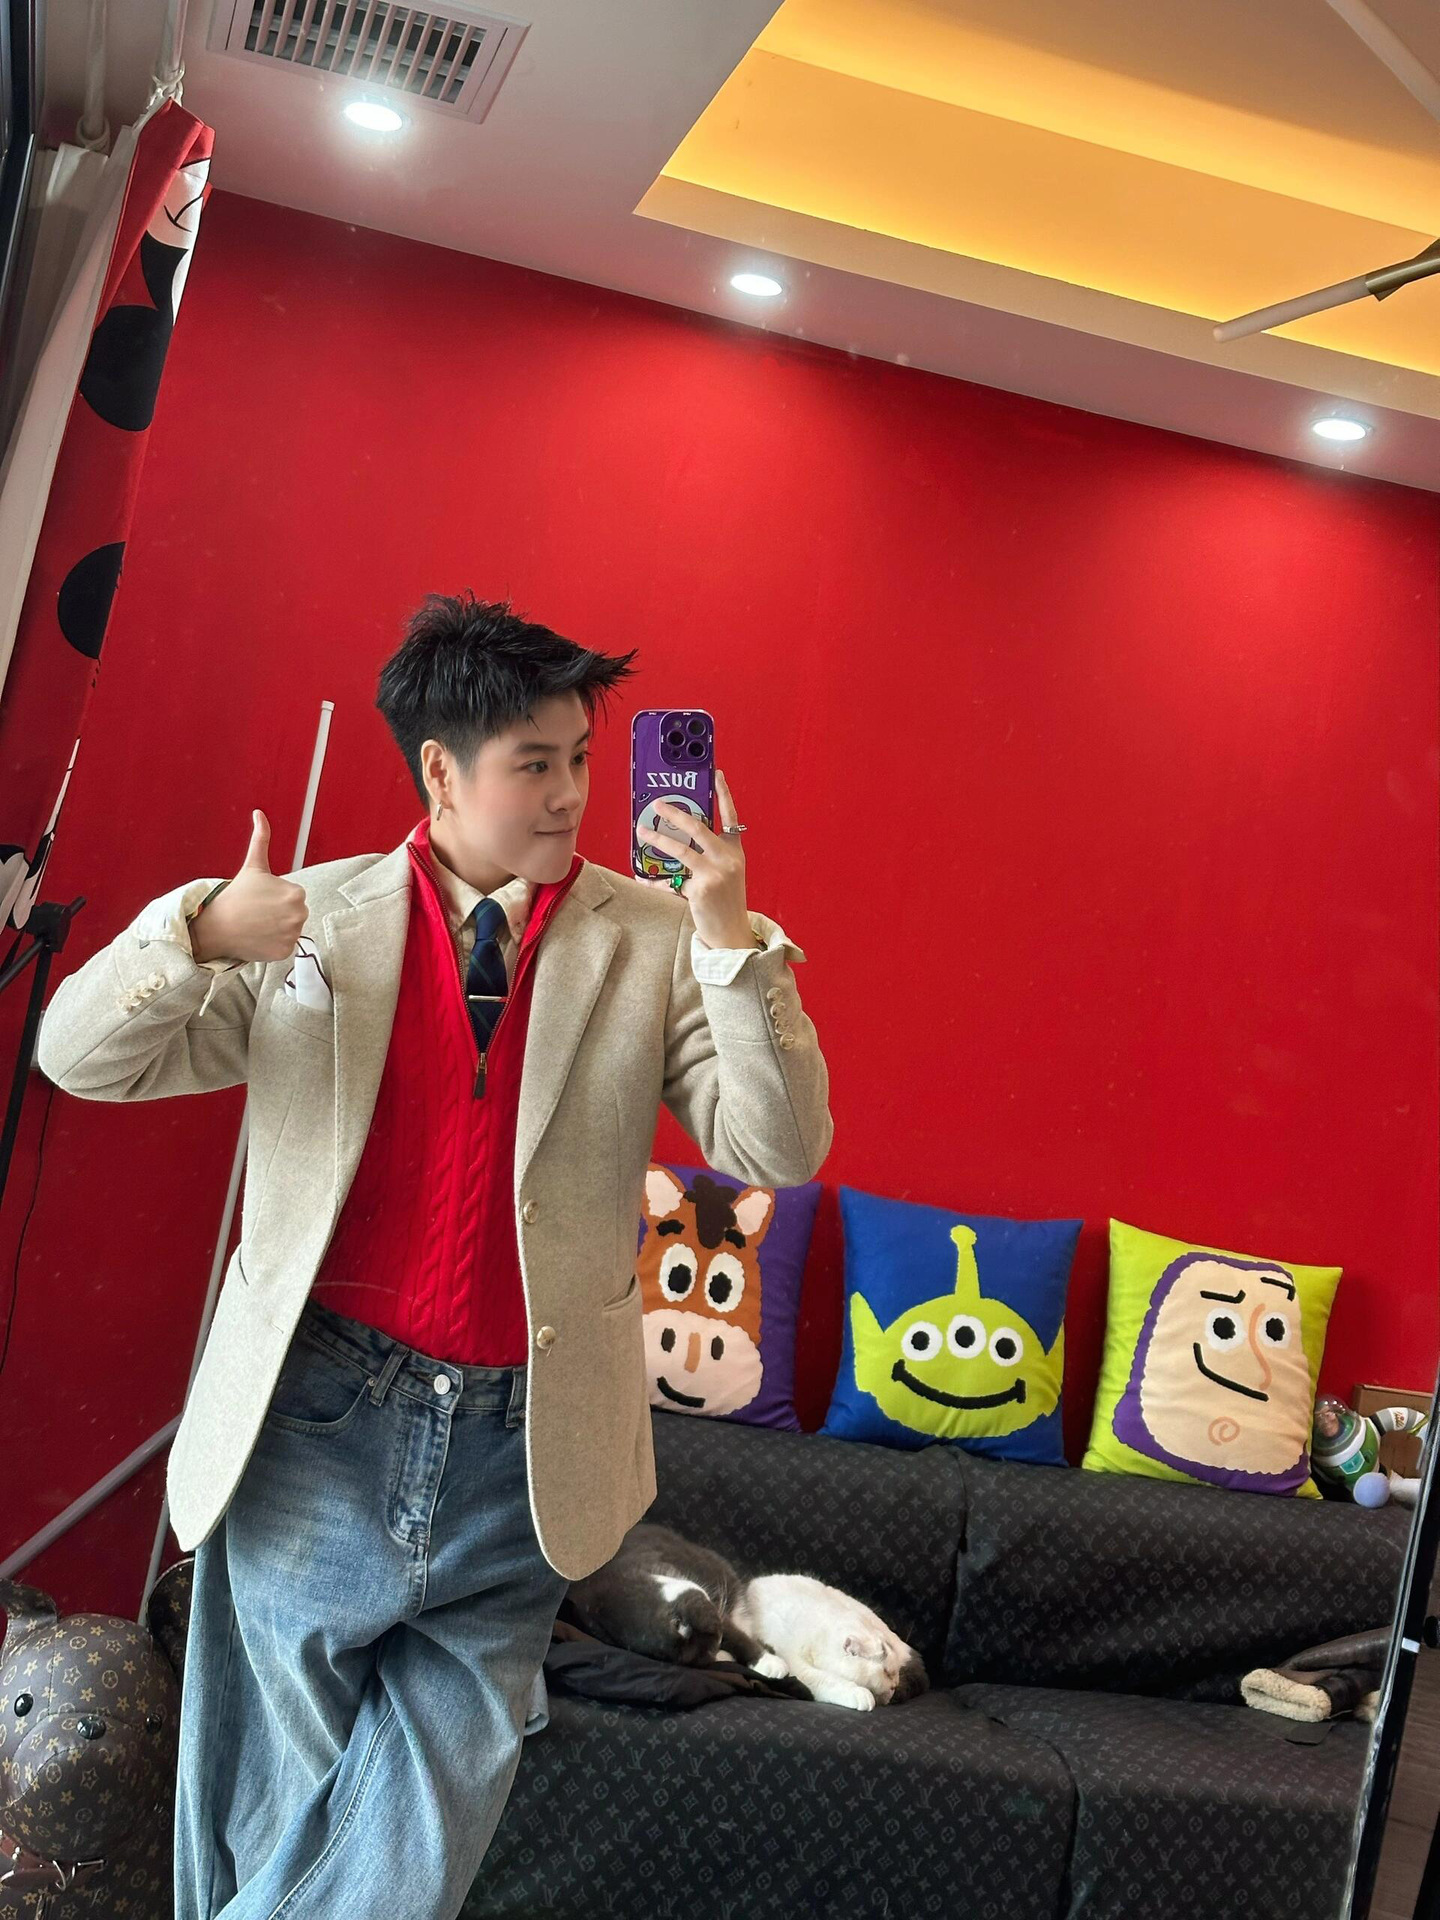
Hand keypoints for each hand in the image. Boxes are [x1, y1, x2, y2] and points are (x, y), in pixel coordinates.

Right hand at [189, 810, 309, 963]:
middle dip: (279, 914)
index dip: (277, 898)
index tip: (261, 900)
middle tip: (258, 913)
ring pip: (290, 931)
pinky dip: (273, 945)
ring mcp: (292, 935)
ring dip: (277, 929)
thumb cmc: (235, 896)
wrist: (216, 927)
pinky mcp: (285, 952)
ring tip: (257, 925)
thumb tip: (259, 813)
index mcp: (296, 892)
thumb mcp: (253, 865)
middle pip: (295, 914)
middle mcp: (299, 914)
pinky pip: (285, 947)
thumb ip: (261, 838)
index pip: (294, 897)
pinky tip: (258, 938)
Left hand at [636, 768, 753, 949]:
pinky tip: (643, 877)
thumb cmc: (726, 902)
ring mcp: (714, 874)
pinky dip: (655, 880)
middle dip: (675, 814)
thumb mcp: (726, 874)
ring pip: (680, 850)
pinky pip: (671, 880)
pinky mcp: (700, 890)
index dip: (724, 794)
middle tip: (658, 804)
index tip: (716, 774)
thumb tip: (677, 840)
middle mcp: (727, 859)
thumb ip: (709, 856)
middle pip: (699, 828)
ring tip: (642, 831)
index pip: (731, 817)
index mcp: (734, 852)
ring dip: (657, 839)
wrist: (732, 934)